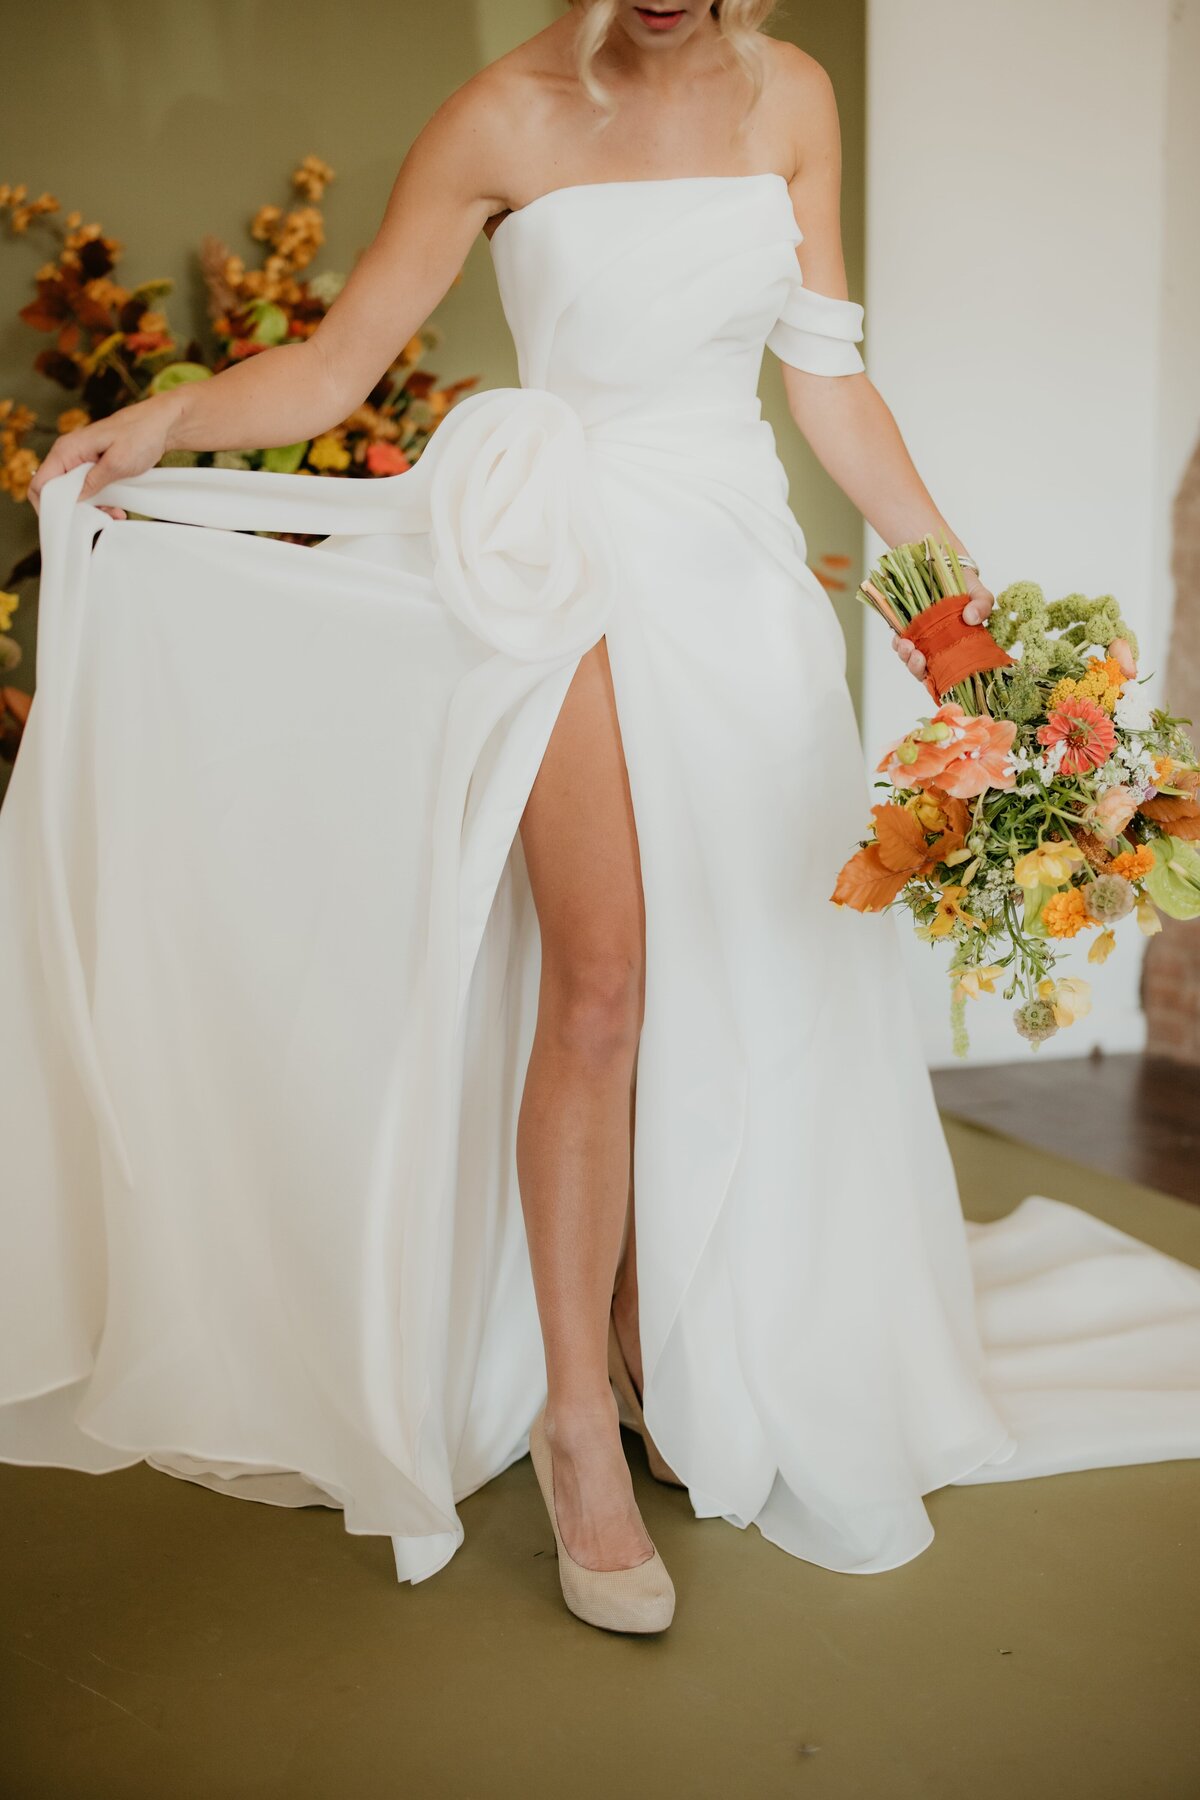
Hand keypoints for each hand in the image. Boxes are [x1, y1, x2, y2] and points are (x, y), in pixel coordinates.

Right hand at [28, 395, 177, 521]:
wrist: (161, 424)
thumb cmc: (140, 436)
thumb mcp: (117, 463)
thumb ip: (93, 481)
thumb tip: (73, 499)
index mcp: (67, 450)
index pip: (40, 483)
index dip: (48, 506)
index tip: (68, 522)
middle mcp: (68, 454)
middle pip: (56, 491)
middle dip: (74, 510)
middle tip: (97, 519)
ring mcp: (80, 460)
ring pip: (73, 493)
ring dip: (91, 508)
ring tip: (113, 514)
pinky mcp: (93, 466)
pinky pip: (88, 488)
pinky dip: (100, 501)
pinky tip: (117, 508)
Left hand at [890, 573, 995, 687]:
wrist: (948, 568)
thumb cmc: (967, 587)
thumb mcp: (980, 595)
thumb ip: (982, 606)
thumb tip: (972, 617)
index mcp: (956, 650)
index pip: (946, 675)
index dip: (938, 681)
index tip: (933, 676)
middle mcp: (937, 648)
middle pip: (923, 671)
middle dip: (917, 668)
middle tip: (918, 658)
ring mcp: (921, 639)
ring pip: (909, 657)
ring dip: (905, 655)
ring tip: (907, 645)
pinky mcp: (907, 628)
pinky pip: (899, 640)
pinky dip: (897, 641)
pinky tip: (899, 636)